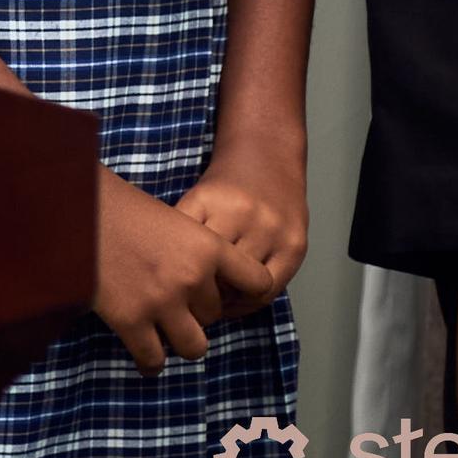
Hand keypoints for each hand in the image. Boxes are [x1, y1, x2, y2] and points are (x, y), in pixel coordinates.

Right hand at [96, 172, 274, 374]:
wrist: (71, 206)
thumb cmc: (115, 206)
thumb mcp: (169, 217)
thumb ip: (193, 249)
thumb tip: (203, 280)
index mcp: (207, 246)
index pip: (258, 282)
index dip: (243, 290)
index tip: (227, 292)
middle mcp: (191, 277)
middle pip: (214, 315)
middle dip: (194, 312)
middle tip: (171, 302)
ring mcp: (161, 302)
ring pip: (194, 347)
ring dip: (180, 340)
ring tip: (164, 332)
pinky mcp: (130, 321)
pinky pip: (153, 359)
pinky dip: (150, 362)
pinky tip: (144, 355)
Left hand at [178, 161, 308, 312]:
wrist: (268, 154)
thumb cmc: (225, 184)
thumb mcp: (194, 198)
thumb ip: (180, 231)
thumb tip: (162, 278)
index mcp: (206, 201)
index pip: (181, 252)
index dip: (171, 277)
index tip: (165, 289)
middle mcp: (241, 214)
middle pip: (212, 273)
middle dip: (197, 293)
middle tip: (187, 302)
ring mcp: (271, 231)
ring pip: (241, 285)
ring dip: (224, 301)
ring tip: (210, 303)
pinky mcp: (295, 246)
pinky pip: (269, 289)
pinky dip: (249, 302)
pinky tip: (236, 301)